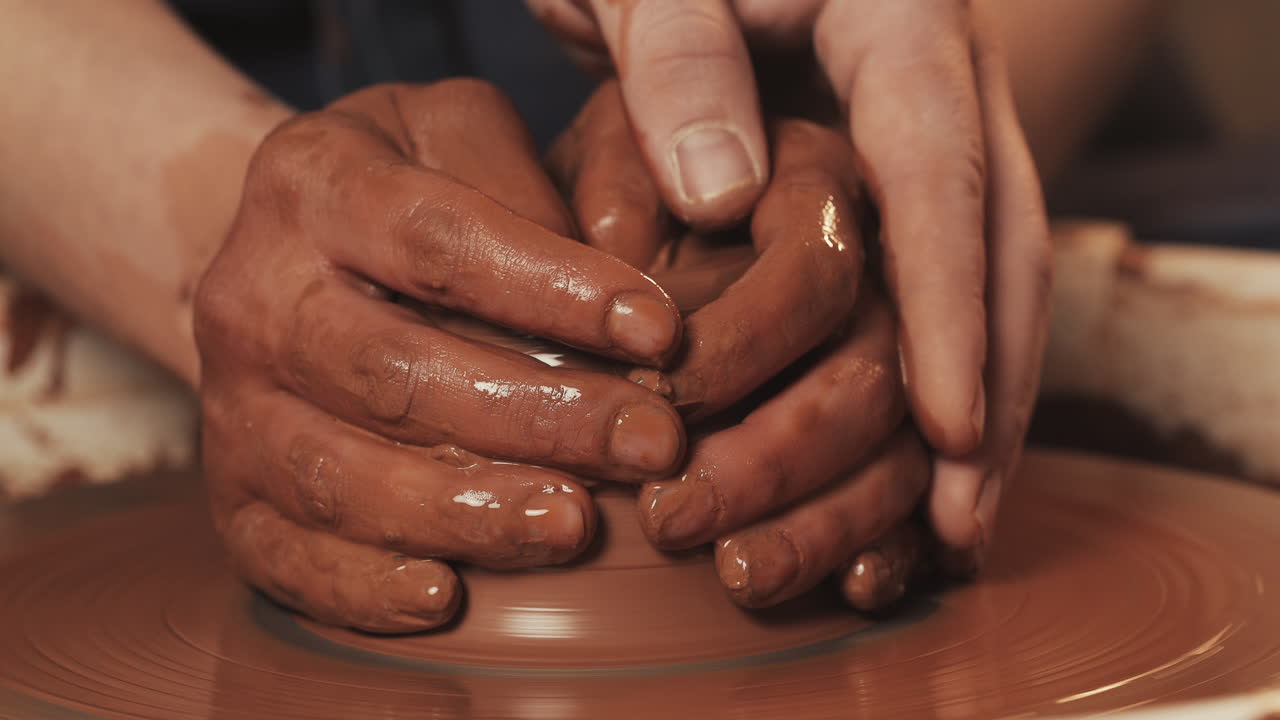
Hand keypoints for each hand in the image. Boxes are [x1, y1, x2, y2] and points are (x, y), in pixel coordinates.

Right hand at [194, 80, 689, 631]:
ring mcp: (233, 403)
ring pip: (342, 476)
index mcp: (315, 184)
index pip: (440, 242)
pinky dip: (362, 587)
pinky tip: (447, 597)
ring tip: (575, 524)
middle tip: (651, 444)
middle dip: (537, 416)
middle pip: (395, 371)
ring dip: (467, 511)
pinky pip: (282, 556)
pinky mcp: (230, 492)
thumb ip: (530, 185)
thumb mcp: (460, 135)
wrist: (281, 254)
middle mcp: (255, 295)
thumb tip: (624, 276)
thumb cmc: (406, 190)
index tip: (660, 333)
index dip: (555, 292)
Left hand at [531, 0, 1051, 568]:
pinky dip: (931, 384)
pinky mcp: (895, 189)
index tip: (948, 426)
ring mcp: (928, 142)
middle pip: (1001, 246)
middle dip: (989, 386)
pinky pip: (935, 287)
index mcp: (901, 23)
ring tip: (950, 530)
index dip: (950, 307)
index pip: (942, 173)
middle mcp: (942, 88)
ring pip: (987, 283)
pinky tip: (915, 476)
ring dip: (975, 408)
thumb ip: (681, 63)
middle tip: (962, 519)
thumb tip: (724, 198)